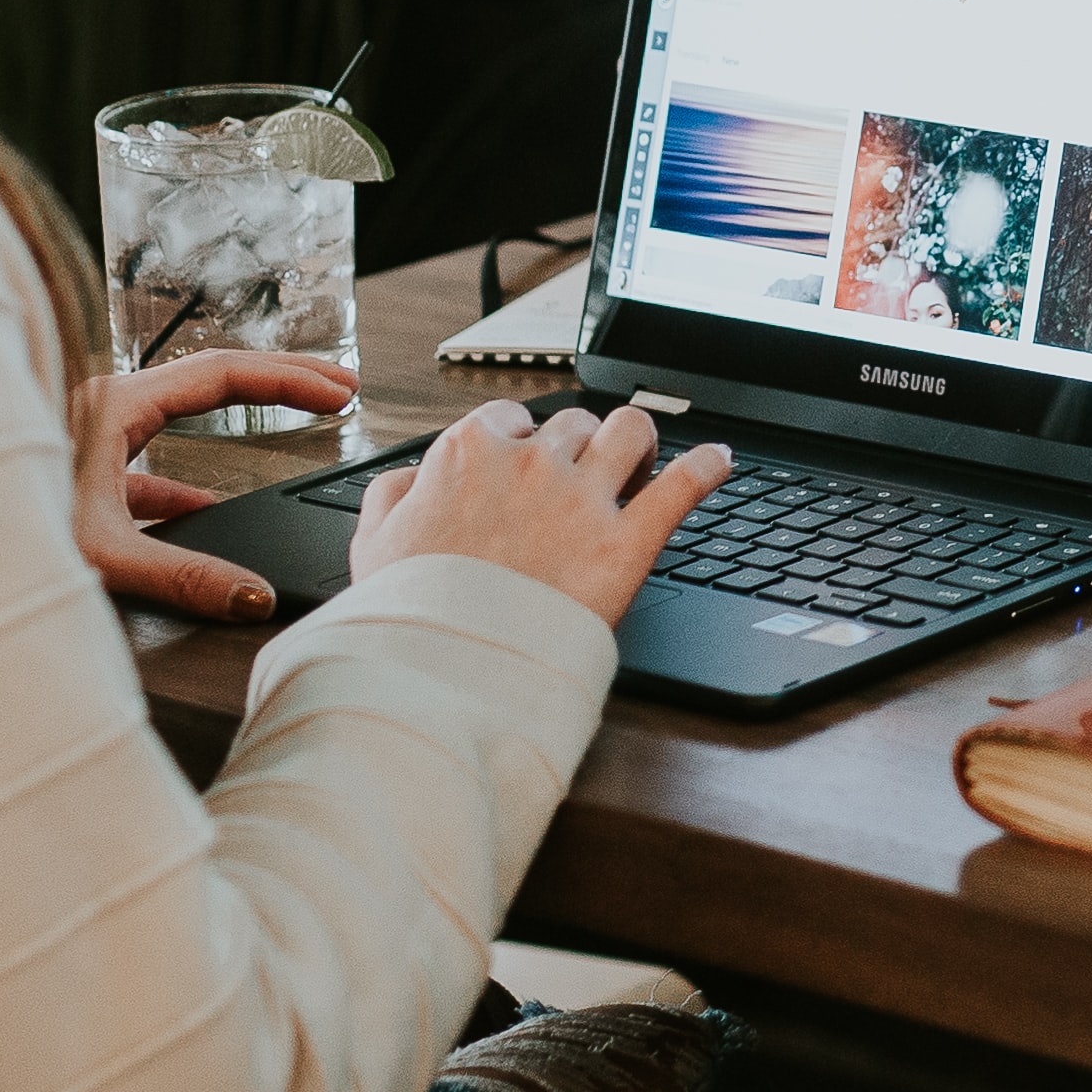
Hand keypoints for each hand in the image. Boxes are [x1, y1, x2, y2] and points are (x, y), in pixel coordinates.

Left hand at [73, 351, 362, 621]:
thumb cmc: (4, 531)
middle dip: (282, 378)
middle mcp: (105, 408)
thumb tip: (254, 595)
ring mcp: (93, 436)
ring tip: (291, 420)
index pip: (222, 374)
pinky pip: (151, 457)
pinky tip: (204, 507)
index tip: (339, 393)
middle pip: (211, 378)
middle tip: (340, 385)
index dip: (289, 380)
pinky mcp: (83, 470)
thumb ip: (183, 577)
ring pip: (183, 411)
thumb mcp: (103, 555)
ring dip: (242, 415)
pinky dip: (188, 474)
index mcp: (115, 405)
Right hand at [352, 397, 728, 627]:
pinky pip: (683, 485)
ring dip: (638, 442)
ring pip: (630, 430)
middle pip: (574, 425)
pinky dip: (707, 467)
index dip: (523, 444)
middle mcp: (531, 463)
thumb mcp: (372, 544)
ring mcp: (583, 500)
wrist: (444, 671)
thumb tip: (415, 478)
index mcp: (470, 454)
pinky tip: (720, 461)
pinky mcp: (626, 543)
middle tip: (583, 479)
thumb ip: (392, 494)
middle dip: (580, 447)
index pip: (511, 420)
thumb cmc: (409, 613)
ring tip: (640, 463)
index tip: (526, 465)